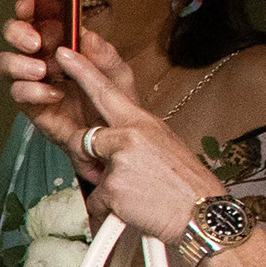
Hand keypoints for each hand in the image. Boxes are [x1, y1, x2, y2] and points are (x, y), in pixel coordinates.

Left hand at [0, 2, 220, 243]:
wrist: (202, 214)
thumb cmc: (185, 184)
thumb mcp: (162, 148)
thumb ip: (132, 141)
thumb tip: (107, 148)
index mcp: (143, 123)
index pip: (106, 91)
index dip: (82, 71)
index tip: (63, 52)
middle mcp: (130, 136)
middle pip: (86, 137)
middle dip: (88, 154)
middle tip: (113, 167)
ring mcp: (119, 161)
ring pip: (93, 174)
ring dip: (109, 188)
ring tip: (141, 193)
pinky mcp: (113, 187)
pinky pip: (97, 199)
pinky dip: (111, 208)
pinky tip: (136, 207)